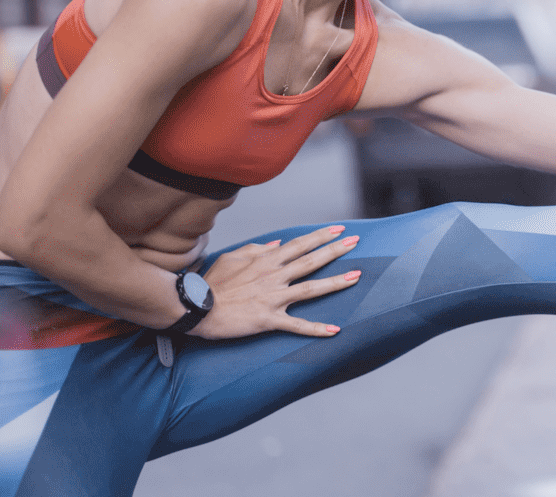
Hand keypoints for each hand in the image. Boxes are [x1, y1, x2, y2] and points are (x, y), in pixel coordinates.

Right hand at [189, 225, 361, 338]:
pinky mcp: (269, 319)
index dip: (321, 236)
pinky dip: (316, 329)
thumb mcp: (232, 258)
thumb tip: (276, 245)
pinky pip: (297, 325)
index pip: (300, 245)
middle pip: (311, 261)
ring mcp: (274, 298)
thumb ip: (256, 250)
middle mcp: (274, 276)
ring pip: (311, 288)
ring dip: (336, 283)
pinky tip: (335, 331)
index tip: (339, 229)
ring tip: (357, 277)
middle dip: (335, 250)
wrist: (195, 308)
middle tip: (356, 242)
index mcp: (266, 260)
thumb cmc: (211, 282)